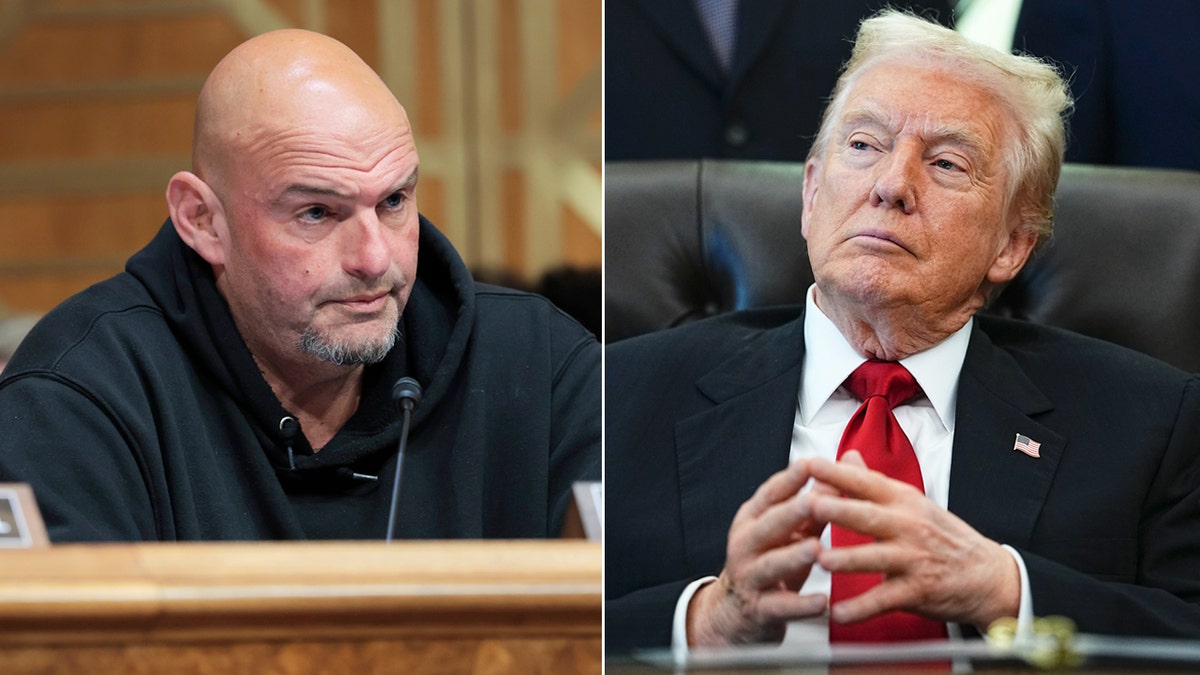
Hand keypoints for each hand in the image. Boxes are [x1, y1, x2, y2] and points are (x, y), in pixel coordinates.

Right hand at [686, 461, 833, 645]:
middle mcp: (746, 545)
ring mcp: (750, 577)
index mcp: (753, 520)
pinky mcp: (759, 609)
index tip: (808, 463)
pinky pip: (781, 606)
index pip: (769, 495)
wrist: (736, 612)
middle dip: (789, 513)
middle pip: (767, 526)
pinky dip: (802, 605)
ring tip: (816, 548)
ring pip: (770, 564)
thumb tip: (837, 471)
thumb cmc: (770, 563)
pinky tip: (823, 602)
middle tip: (811, 502)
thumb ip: (813, 506)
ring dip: (792, 556)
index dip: (788, 480)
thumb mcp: (788, 532)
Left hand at [808, 451, 1019, 629]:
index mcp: (903, 501)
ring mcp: (914, 559)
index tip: (808, 464)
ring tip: (822, 560)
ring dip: (848, 559)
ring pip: (876, 558)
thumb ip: (874, 483)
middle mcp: (908, 526)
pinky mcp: (918, 590)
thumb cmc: (943, 537)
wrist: (987, 575)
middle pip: (869, 516)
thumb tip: (847, 455)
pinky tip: (839, 612)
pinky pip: (885, 600)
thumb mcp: (912, 502)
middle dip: (840, 510)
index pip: (866, 482)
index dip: (837, 473)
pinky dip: (862, 608)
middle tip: (811, 505)